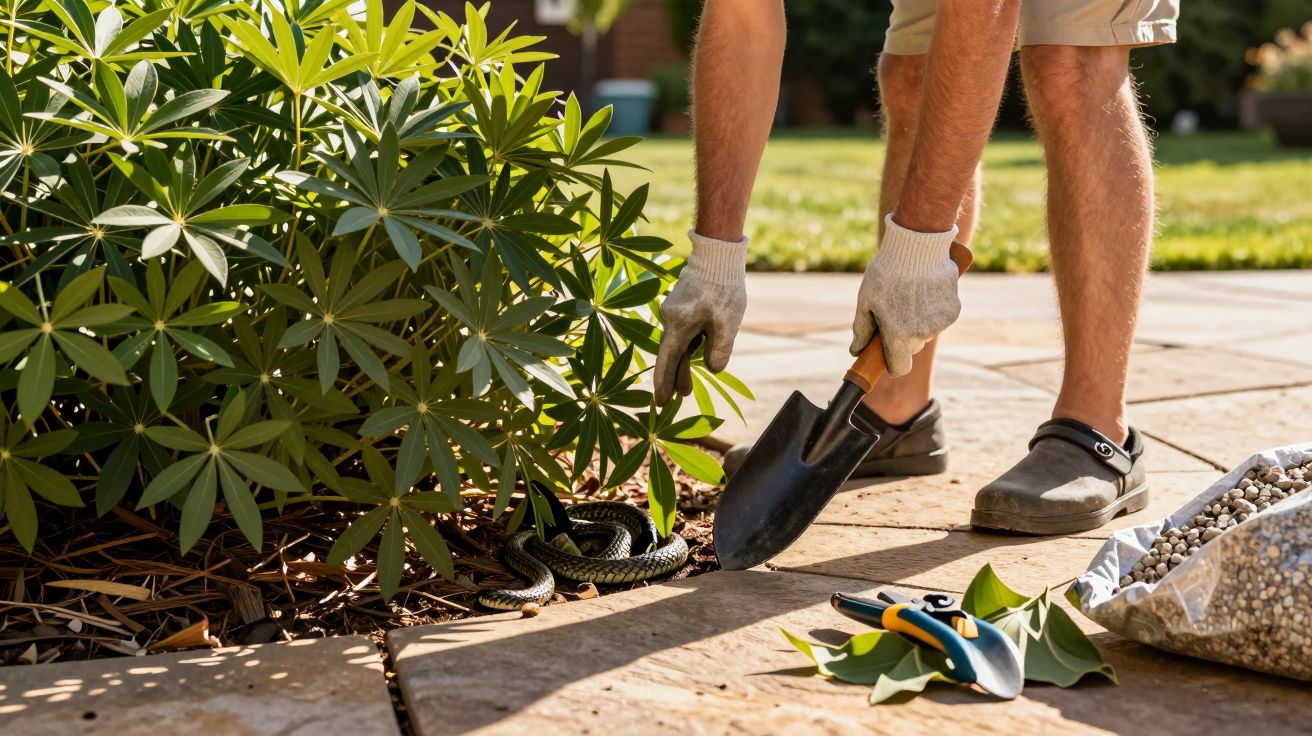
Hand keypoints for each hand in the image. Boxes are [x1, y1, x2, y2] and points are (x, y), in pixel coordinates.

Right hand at [654, 231, 748, 404]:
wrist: (718, 255)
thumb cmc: (724, 289)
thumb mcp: (727, 323)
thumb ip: (719, 349)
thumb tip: (713, 368)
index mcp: (678, 325)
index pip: (667, 360)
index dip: (663, 383)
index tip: (659, 402)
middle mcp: (670, 319)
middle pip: (671, 354)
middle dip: (675, 377)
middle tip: (680, 397)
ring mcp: (674, 312)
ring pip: (678, 344)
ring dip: (683, 364)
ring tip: (686, 388)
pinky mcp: (682, 306)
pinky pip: (683, 333)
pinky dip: (688, 348)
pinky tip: (696, 356)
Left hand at [850, 214, 961, 376]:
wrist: (916, 246)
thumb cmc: (886, 273)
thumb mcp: (866, 301)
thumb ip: (861, 330)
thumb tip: (856, 351)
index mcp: (898, 334)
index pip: (899, 368)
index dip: (892, 363)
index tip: (887, 354)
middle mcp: (921, 333)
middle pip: (912, 349)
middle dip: (903, 338)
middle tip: (895, 313)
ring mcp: (940, 323)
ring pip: (926, 332)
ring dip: (918, 322)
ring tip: (910, 296)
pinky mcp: (953, 310)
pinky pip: (940, 319)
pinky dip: (933, 311)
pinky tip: (925, 291)